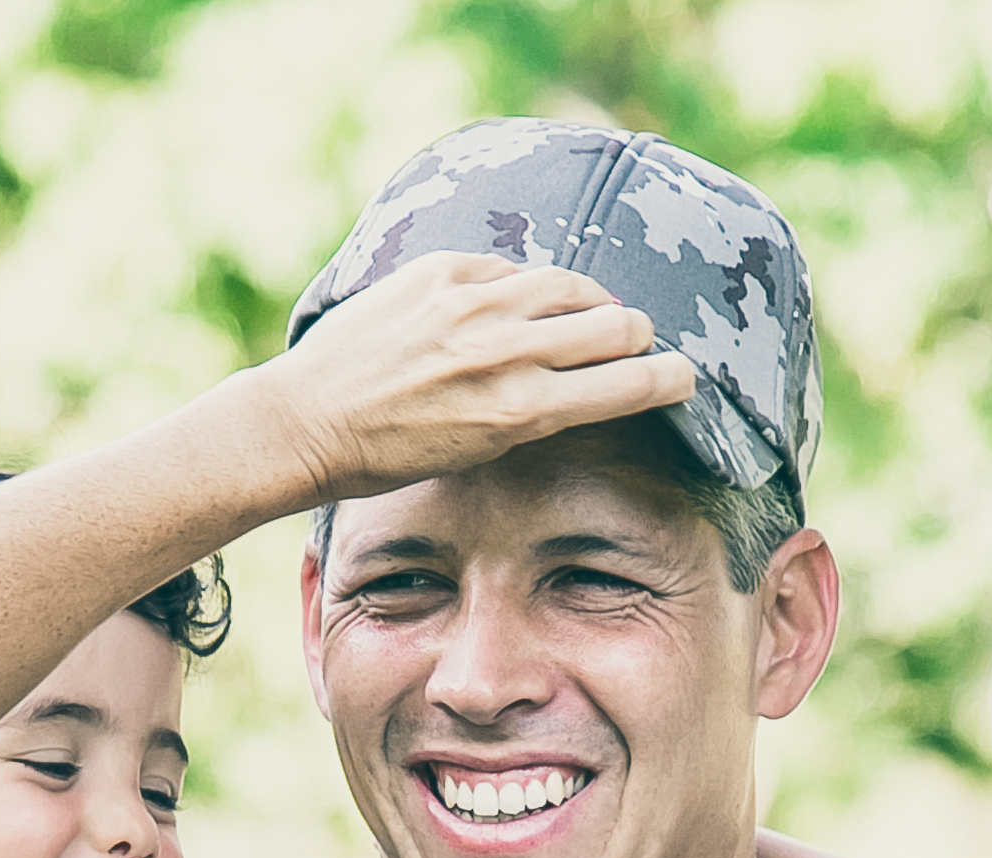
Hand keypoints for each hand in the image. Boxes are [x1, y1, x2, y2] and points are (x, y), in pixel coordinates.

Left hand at [249, 251, 696, 502]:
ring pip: (568, 284)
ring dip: (587, 300)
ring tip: (587, 310)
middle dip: (636, 334)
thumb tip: (585, 377)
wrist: (309, 422)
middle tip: (635, 338)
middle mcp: (505, 352)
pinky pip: (506, 268)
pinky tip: (509, 300)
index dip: (670, 379)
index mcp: (522, 410)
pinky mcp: (440, 272)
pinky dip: (518, 285)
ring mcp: (472, 305)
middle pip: (614, 325)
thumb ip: (535, 410)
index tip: (683, 376)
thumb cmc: (389, 455)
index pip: (630, 383)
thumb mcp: (478, 452)